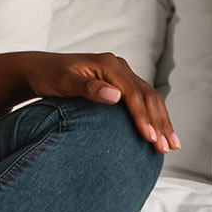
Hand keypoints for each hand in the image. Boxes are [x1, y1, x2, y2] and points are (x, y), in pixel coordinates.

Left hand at [23, 52, 179, 153]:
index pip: (133, 94)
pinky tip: (159, 133)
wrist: (40, 70)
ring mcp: (121, 75)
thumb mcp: (65, 83)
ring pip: (150, 98)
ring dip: (162, 121)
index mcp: (109, 65)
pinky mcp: (119, 84)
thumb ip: (89, 89)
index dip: (143, 117)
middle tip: (167, 147)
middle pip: (148, 95)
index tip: (149, 138)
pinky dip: (153, 117)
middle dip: (160, 122)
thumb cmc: (49, 76)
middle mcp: (119, 67)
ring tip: (172, 145)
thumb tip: (116, 96)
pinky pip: (142, 100)